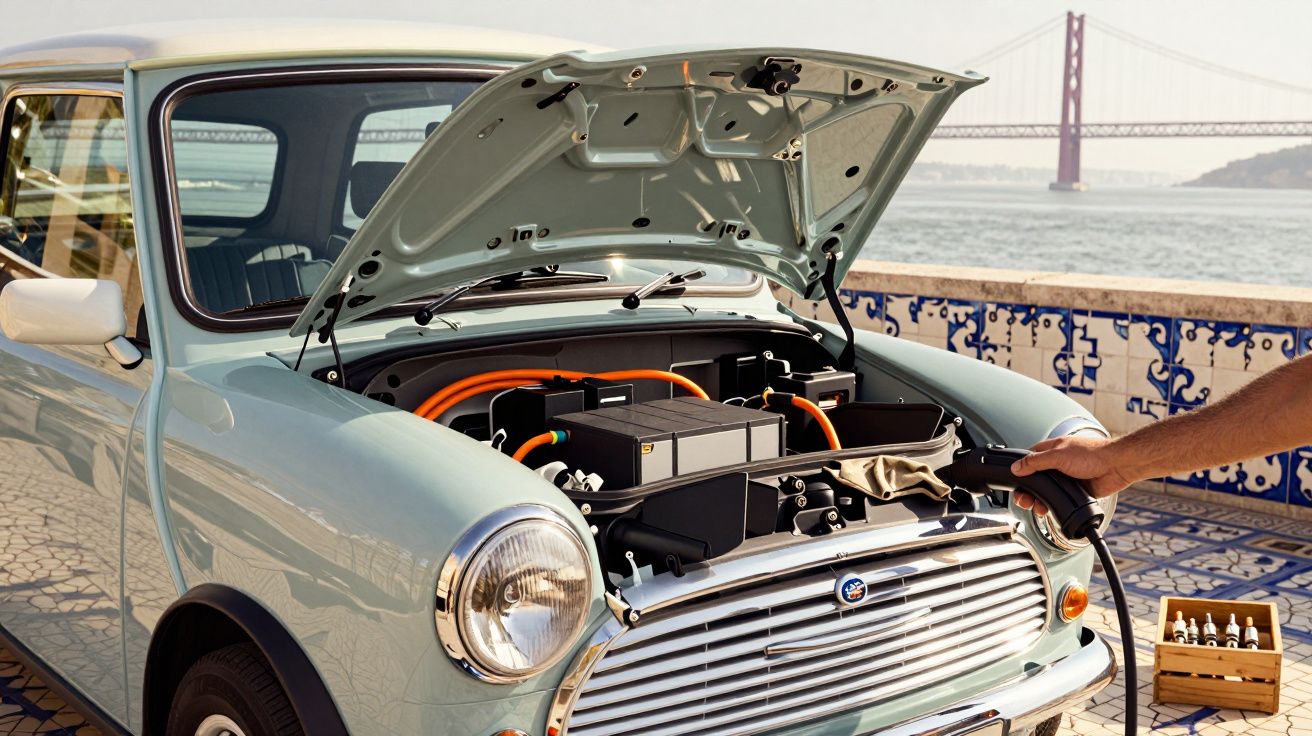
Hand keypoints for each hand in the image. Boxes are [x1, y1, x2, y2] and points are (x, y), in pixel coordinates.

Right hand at [1009, 435, 1132, 516]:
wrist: (1116, 466)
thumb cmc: (1093, 454)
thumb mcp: (1058, 455)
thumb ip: (1035, 462)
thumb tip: (1016, 467)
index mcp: (1052, 450)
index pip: (1029, 459)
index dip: (1020, 469)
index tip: (1014, 479)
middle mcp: (1058, 464)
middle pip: (1036, 479)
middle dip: (1027, 490)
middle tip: (1023, 498)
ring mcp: (1066, 478)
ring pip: (1047, 491)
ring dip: (1039, 500)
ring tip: (1035, 506)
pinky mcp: (1075, 491)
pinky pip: (1059, 500)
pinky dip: (1052, 506)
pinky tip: (1048, 509)